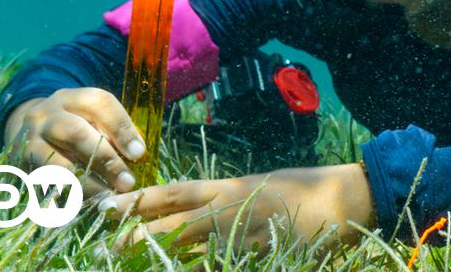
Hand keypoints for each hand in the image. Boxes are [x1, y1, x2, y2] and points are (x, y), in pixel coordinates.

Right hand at [4, 88, 146, 194]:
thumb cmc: (76, 126)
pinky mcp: (19, 168)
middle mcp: (45, 116)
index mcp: (71, 98)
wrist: (27, 133)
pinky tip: (88, 206)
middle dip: (106, 160)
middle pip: (76, 134)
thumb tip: (137, 155)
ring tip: (109, 198)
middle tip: (128, 182)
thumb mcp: (92, 119)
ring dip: (87, 185)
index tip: (139, 153)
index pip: (99, 103)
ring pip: (57, 165)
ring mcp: (28, 142)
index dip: (121, 128)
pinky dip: (69, 198)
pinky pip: (45, 186)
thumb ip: (114, 131)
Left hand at [103, 164, 375, 253]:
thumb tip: (186, 216)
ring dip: (168, 263)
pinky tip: (195, 269)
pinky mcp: (265, 256)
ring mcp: (248, 237)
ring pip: (198, 255)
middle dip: (141, 237)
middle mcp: (233, 211)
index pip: (175, 193)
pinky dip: (209, 268)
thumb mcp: (256, 187)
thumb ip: (222, 201)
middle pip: (178, 225)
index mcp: (229, 188)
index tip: (108, 207)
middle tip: (108, 247)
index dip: (140, 200)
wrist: (341, 199)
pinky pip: (227, 267)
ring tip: (138, 265)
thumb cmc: (299, 189)